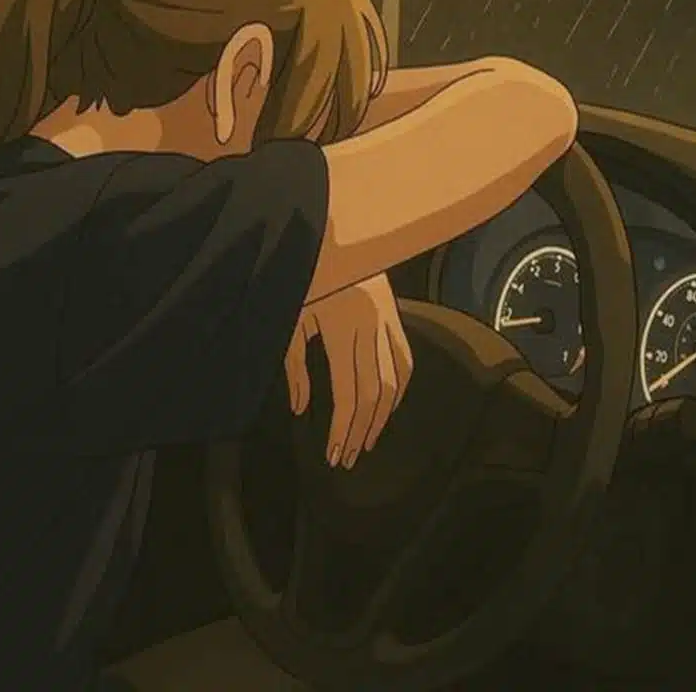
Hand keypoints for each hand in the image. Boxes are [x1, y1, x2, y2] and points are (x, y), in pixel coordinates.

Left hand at [284, 273, 413, 468]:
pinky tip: (386, 408)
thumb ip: (295, 366)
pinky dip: (399, 388)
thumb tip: (301, 409)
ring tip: (366, 441)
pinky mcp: (396, 314)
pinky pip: (405, 359)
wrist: (332, 235)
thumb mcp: (290, 319)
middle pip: (374, 393)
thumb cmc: (302, 277)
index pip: (349, 392)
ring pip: (395, 380)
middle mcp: (371, 326)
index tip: (334, 454)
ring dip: (382, 416)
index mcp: (341, 327)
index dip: (343, 427)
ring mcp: (388, 319)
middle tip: (349, 458)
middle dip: (362, 430)